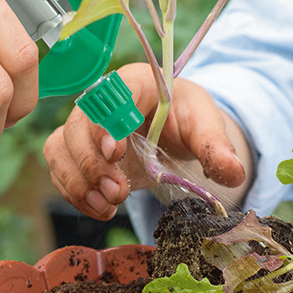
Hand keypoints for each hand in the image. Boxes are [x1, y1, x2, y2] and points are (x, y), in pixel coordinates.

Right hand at [42, 63, 250, 219]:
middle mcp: (100, 102)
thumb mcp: (204, 126)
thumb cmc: (184, 118)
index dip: (107, 122)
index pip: (111, 94)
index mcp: (134, 83)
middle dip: (92, 163)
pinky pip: (59, 169)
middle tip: (117, 191)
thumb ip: (215, 146)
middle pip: (78, 125)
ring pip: (60, 147)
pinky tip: (100, 209)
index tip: (115, 153)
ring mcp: (83, 128)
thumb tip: (234, 173)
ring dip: (78, 181)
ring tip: (107, 206)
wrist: (170, 131)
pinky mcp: (75, 152)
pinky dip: (74, 193)